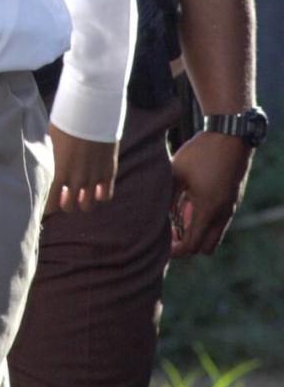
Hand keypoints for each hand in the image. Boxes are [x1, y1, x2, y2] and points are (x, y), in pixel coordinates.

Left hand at [44, 123, 118, 214]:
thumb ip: (51, 155)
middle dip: (65, 204)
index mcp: (59, 171)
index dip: (48, 207)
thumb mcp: (51, 139)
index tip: (46, 205)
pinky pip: (105, 196)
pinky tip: (95, 189)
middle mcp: (76, 179)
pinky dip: (100, 196)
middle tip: (64, 195)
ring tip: (80, 193)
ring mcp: (94, 177)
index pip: (51, 203)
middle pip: (69, 207)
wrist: (91, 111)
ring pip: (88, 205)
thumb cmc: (67, 121)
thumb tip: (47, 158)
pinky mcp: (109, 172)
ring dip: (82, 201)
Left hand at [169, 131, 251, 256]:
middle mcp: (222, 214)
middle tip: (170, 234)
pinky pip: (219, 222)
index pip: (192, 245)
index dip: (176, 250)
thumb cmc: (199, 153)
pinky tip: (188, 205)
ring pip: (214, 234)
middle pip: (206, 247)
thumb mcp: (176, 173)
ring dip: (197, 233)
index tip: (162, 245)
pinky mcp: (232, 200)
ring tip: (177, 219)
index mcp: (207, 210)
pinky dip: (204, 221)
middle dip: (188, 245)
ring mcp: (229, 208)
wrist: (228, 136)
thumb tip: (154, 214)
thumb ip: (166, 197)